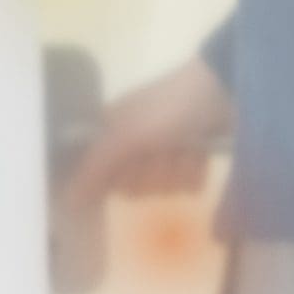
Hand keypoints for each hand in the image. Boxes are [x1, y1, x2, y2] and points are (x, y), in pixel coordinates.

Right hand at [58, 50, 234, 217]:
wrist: (227, 90)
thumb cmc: (170, 107)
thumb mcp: (127, 134)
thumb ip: (96, 167)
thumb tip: (67, 202)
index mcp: (114, 131)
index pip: (102, 176)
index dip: (118, 176)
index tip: (131, 163)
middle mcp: (136, 143)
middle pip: (134, 187)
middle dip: (152, 172)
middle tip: (163, 149)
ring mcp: (165, 152)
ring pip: (162, 189)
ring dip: (177, 170)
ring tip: (187, 145)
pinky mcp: (193, 160)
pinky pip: (187, 187)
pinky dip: (195, 171)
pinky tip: (202, 153)